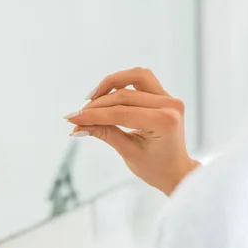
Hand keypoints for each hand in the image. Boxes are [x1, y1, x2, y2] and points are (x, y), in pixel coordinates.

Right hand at [66, 67, 199, 195]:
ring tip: (91, 98)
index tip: (72, 119)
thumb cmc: (155, 168)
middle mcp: (170, 105)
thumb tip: (78, 126)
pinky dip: (122, 82)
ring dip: (110, 84)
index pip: (121, 113)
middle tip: (77, 116)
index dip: (94, 115)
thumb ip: (105, 134)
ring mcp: (169, 98)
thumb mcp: (128, 153)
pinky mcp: (165, 95)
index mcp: (164, 122)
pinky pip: (142, 79)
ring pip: (135, 77)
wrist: (176, 171)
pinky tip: (107, 93)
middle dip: (97, 105)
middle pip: (125, 95)